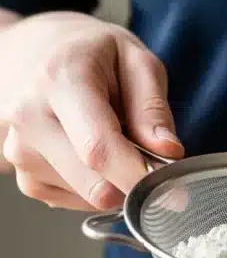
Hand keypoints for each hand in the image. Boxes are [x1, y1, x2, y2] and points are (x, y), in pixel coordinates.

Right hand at [0, 12, 182, 209]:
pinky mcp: (26, 178)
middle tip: (148, 159)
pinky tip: (90, 157)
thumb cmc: (90, 56)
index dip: (140, 178)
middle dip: (134, 183)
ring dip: (115, 183)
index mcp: (59, 81)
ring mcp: (21, 152)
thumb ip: (153, 108)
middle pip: (95, 185)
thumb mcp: (134, 61)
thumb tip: (168, 152)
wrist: (35, 54)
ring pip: (91, 199)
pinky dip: (96, 188)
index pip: (99, 150)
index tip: (174, 192)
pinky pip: (78, 204)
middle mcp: (30, 119)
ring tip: (109, 142)